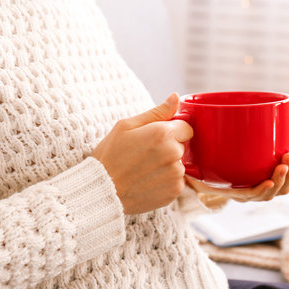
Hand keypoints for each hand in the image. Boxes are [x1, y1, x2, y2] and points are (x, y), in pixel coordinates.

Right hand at [92, 93, 192, 213]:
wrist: (101, 191)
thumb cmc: (110, 156)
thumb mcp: (126, 126)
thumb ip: (156, 112)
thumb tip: (175, 97)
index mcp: (163, 134)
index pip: (186, 127)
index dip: (172, 130)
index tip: (156, 137)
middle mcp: (173, 154)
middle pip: (183, 145)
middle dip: (169, 147)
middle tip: (145, 154)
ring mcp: (175, 174)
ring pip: (180, 164)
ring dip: (168, 165)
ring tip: (144, 169)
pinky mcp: (175, 191)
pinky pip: (177, 181)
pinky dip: (166, 181)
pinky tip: (148, 180)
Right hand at [186, 148, 288, 202]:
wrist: (205, 170)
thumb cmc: (195, 166)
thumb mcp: (188, 164)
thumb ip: (186, 156)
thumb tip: (178, 141)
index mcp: (232, 191)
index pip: (251, 196)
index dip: (262, 190)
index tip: (268, 180)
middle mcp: (249, 191)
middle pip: (273, 193)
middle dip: (283, 178)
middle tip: (284, 159)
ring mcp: (261, 182)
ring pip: (284, 187)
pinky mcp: (269, 172)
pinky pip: (288, 176)